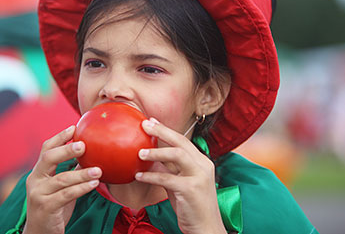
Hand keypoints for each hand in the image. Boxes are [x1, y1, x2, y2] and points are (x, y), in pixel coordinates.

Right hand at [23, 126, 101, 233]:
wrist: (40, 232)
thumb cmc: (54, 206)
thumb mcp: (61, 186)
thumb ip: (70, 171)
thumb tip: (90, 154)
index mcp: (38, 172)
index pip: (46, 149)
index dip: (59, 137)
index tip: (74, 127)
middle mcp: (35, 180)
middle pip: (48, 158)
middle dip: (66, 150)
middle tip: (84, 145)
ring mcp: (38, 194)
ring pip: (61, 178)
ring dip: (81, 173)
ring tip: (99, 169)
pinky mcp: (46, 207)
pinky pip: (66, 195)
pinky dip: (81, 188)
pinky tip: (94, 183)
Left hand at [135, 119, 226, 233]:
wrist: (206, 228)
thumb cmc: (191, 206)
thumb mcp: (181, 182)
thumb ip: (170, 169)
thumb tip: (151, 156)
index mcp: (201, 162)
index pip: (183, 140)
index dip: (166, 130)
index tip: (151, 121)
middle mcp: (203, 165)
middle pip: (181, 141)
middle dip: (162, 131)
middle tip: (145, 125)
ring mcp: (199, 177)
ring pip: (177, 155)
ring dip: (156, 152)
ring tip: (139, 153)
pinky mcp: (191, 190)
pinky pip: (167, 178)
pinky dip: (151, 176)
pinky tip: (138, 176)